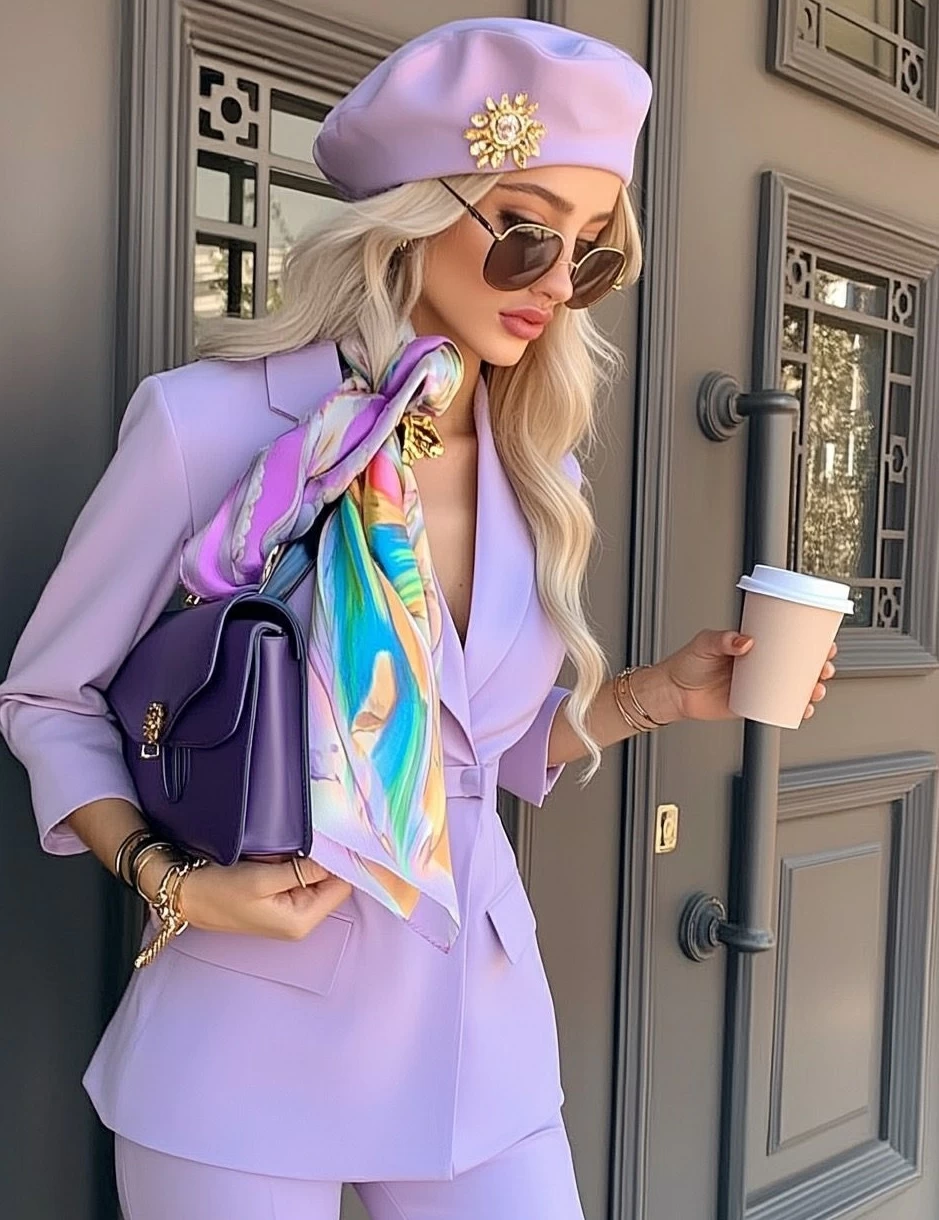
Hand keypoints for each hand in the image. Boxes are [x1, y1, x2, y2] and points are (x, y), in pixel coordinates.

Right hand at [142, 855, 351, 940]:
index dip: (342, 861)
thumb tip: (338, 859)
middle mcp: (300, 918)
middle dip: (323, 858)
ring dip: (308, 857)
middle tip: (307, 839)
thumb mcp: (263, 879)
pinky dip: (295, 860)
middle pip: (331, 880)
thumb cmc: (219, 891)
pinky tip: (281, 852)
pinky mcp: (279, 896)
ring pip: (316, 874)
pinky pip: (300, 873)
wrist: (186, 892)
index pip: (342, 886)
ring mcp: (290, 908)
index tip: (338, 836)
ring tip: (289, 846)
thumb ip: (303, 871)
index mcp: (301, 920)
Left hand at [653, 629, 836, 722]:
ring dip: (812, 689)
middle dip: (818, 667)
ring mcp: (759, 686)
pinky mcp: (753, 704)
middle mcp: (760, 665)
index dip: (810, 642)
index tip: (825, 643)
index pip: (787, 640)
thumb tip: (745, 641)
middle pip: (798, 665)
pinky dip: (796, 710)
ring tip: (816, 689)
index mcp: (753, 645)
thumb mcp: (705, 644)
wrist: (673, 693)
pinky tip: (805, 709)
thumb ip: (723, 640)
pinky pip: (780, 708)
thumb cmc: (687, 664)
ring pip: (794, 687)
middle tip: (823, 668)